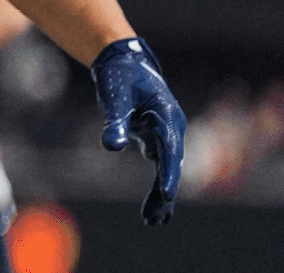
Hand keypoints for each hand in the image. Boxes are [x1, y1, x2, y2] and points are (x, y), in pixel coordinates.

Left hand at [90, 37, 184, 224]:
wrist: (123, 63)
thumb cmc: (119, 77)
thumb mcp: (113, 95)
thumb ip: (115, 121)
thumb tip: (112, 146)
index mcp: (167, 114)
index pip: (170, 149)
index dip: (168, 173)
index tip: (167, 194)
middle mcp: (172, 127)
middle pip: (171, 164)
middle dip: (164, 192)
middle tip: (154, 218)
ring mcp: (166, 134)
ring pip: (167, 169)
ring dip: (160, 194)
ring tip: (152, 221)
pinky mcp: (156, 139)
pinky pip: (160, 166)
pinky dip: (157, 185)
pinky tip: (153, 209)